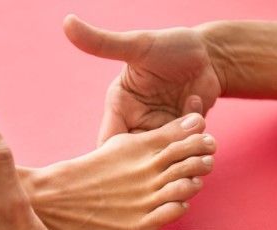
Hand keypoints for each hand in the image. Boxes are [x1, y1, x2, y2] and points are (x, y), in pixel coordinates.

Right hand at [63, 15, 221, 145]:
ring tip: (184, 113)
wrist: (209, 53)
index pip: (108, 143)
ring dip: (174, 142)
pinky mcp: (182, 135)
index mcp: (118, 106)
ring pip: (161, 157)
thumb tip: (67, 22)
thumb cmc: (171, 45)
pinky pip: (184, 147)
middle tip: (167, 136)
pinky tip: (195, 100)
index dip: (114, 159)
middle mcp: (137, 122)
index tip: (129, 159)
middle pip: (135, 158)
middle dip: (151, 154)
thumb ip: (102, 42)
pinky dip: (192, 130)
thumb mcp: (137, 46)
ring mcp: (160, 130)